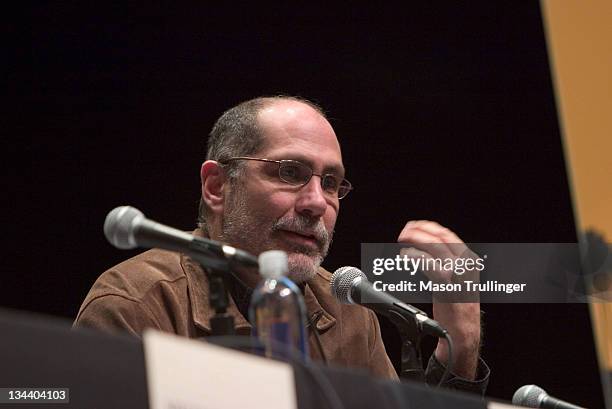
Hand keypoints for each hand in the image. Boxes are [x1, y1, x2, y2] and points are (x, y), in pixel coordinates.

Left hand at [398, 220, 480, 379]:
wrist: (464, 332)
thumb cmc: (456, 307)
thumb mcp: (456, 279)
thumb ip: (445, 264)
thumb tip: (424, 248)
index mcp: (469, 260)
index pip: (448, 235)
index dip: (429, 228)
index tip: (414, 226)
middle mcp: (466, 265)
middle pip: (441, 238)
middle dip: (420, 231)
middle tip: (405, 232)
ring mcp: (457, 275)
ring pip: (435, 248)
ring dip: (416, 240)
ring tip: (403, 240)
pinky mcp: (447, 287)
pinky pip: (429, 265)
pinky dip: (416, 257)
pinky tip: (406, 255)